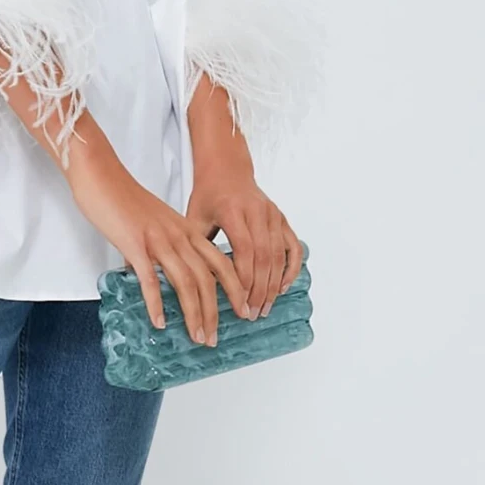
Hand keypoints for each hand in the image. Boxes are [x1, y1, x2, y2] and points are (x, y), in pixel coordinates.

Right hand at [65, 130, 254, 341]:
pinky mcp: (134, 244)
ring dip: (193, 313)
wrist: (101, 175)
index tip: (241, 311)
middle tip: (214, 336)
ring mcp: (158, 240)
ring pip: (185, 282)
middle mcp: (178, 236)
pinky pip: (150, 279)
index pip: (221, 263)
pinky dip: (156, 303)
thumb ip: (162, 246)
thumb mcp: (155, 223)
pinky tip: (159, 321)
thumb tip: (155, 273)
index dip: (235, 289)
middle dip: (215, 311)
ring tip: (196, 336)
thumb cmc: (124, 199)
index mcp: (186, 230)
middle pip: (207, 278)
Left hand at [185, 161, 303, 319]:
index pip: (243, 250)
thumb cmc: (208, 195)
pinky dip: (291, 268)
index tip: (239, 303)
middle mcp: (257, 212)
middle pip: (263, 257)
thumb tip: (191, 283)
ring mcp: (273, 215)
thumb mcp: (194, 218)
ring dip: (274, 285)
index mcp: (233, 211)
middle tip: (253, 314)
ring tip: (265, 308)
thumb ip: (196, 247)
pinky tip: (283, 286)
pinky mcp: (282, 218)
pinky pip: (293, 246)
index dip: (244, 280)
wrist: (227, 170)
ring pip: (279, 255)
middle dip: (259, 290)